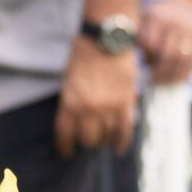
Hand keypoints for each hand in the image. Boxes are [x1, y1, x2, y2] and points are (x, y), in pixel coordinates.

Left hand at [55, 40, 137, 156]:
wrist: (106, 40)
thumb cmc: (83, 54)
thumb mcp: (69, 78)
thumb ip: (72, 100)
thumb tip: (75, 119)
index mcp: (70, 101)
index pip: (65, 133)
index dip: (64, 146)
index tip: (65, 152)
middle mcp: (88, 109)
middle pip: (87, 139)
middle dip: (85, 142)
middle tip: (86, 141)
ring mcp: (109, 108)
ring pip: (106, 137)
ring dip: (103, 141)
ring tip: (101, 140)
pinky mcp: (126, 104)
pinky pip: (125, 131)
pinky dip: (122, 142)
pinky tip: (119, 148)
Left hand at [140, 0, 191, 84]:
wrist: (191, 2)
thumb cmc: (163, 13)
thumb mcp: (148, 15)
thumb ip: (142, 34)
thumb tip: (143, 63)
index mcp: (156, 16)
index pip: (149, 43)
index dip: (147, 57)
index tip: (146, 65)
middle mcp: (174, 22)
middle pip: (167, 53)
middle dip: (160, 71)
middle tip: (155, 81)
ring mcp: (190, 29)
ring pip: (182, 59)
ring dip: (173, 75)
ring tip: (166, 84)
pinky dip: (186, 73)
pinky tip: (179, 80)